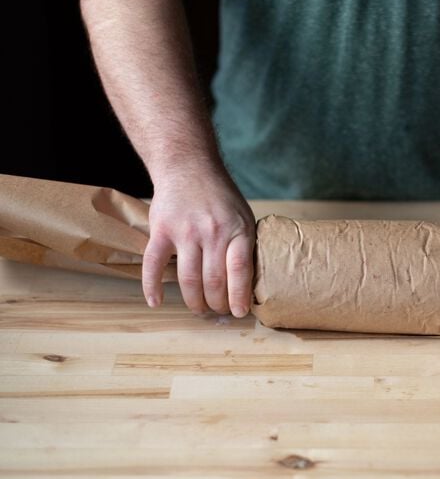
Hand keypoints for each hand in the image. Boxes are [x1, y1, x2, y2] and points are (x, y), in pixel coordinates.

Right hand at [142, 164, 255, 317]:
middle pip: (213, 280)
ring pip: (188, 279)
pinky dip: (152, 287)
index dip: (239, 296)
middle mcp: (211, 232)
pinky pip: (153, 264)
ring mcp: (184, 232)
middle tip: (219, 312)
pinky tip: (156, 303)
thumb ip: (243, 246)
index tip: (239, 312)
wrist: (188, 166)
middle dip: (217, 304)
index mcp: (236, 229)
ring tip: (200, 310)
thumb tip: (248, 283)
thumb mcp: (243, 216)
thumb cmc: (220, 197)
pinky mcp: (161, 231)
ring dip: (194, 302)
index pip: (239, 270)